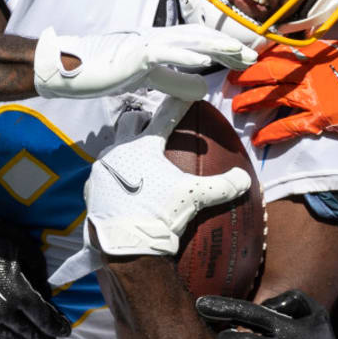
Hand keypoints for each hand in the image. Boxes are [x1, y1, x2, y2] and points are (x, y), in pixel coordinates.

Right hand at [34, 25, 257, 100]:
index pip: (200, 43)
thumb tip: (204, 89)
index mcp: (162, 43)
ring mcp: (147, 43)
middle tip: (253, 56)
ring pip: (187, 40)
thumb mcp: (150, 80)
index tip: (246, 59)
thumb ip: (176, 82)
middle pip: (200, 37)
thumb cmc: (108, 72)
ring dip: (215, 45)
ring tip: (237, 53)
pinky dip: (185, 55)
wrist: (71, 68)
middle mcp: (158, 37)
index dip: (224, 49)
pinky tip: (203, 60)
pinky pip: (164, 53)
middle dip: (228, 46)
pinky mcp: (135, 54)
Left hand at [48, 96, 251, 285]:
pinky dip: (115, 176)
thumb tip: (245, 179)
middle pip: (129, 122)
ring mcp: (101, 171)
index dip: (179, 104)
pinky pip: (103, 175)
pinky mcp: (92, 190)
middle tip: (152, 125)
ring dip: (125, 148)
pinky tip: (124, 187)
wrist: (127, 246)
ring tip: (137, 159)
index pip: (166, 118)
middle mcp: (118, 152)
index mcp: (144, 147)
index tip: (187, 93)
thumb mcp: (195, 198)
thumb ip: (222, 186)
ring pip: (112, 147)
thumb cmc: (160, 214)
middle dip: (142, 119)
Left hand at [230, 5, 337, 145]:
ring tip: (237, 108)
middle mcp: (308, 73)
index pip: (282, 48)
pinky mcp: (319, 118)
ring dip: (252, 103)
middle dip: (248, 76)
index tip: (246, 53)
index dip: (262, 52)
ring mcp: (311, 97)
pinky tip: (258, 139)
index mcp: (317, 51)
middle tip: (231, 80)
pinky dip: (272, 134)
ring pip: (273, 99)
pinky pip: (290, 127)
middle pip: (270, 73)